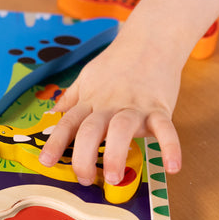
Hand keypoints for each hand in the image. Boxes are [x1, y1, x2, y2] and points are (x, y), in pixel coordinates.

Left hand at [38, 37, 182, 185]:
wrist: (151, 40)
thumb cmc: (117, 63)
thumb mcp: (88, 77)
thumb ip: (72, 98)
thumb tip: (53, 113)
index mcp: (90, 100)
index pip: (68, 123)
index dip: (55, 143)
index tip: (45, 162)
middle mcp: (109, 105)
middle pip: (91, 130)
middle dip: (84, 156)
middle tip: (84, 179)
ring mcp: (135, 106)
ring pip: (121, 129)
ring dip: (115, 154)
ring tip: (112, 178)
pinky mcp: (160, 107)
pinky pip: (165, 128)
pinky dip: (171, 147)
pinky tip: (173, 167)